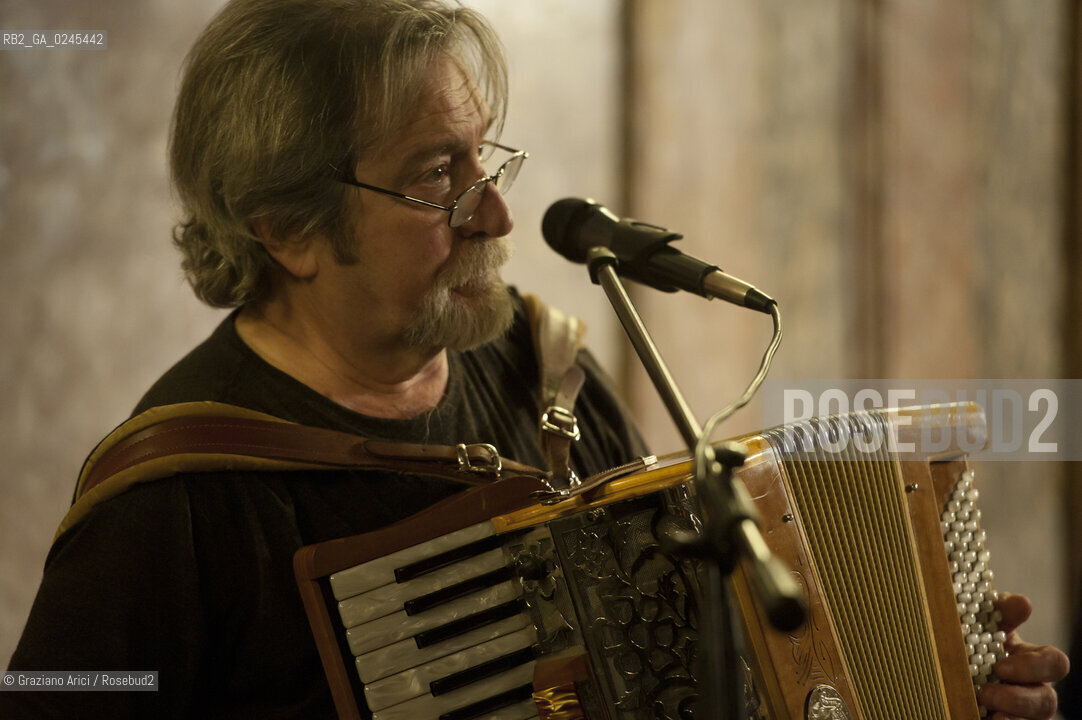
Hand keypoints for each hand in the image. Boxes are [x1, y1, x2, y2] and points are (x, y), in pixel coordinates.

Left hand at [977, 593, 1068, 719]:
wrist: (945, 662)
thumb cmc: (972, 636)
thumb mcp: (983, 620)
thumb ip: (1001, 610)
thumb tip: (1023, 604)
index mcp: (1032, 659)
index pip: (1054, 663)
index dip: (1034, 666)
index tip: (1001, 665)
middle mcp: (1033, 688)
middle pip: (1047, 701)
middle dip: (1019, 698)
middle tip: (986, 691)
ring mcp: (1022, 712)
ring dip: (1010, 716)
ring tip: (984, 708)